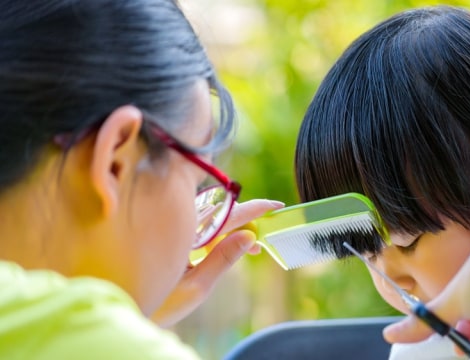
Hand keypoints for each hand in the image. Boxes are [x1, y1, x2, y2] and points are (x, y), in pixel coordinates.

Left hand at [150, 199, 283, 327]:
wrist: (123, 307)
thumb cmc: (156, 303)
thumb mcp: (196, 287)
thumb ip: (223, 260)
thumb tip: (249, 236)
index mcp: (182, 234)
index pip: (225, 215)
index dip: (253, 209)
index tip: (274, 207)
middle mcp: (176, 225)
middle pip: (219, 212)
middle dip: (246, 220)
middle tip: (265, 231)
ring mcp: (172, 227)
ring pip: (210, 218)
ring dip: (234, 227)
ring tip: (252, 245)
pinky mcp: (169, 233)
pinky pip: (199, 225)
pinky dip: (218, 232)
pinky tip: (231, 243)